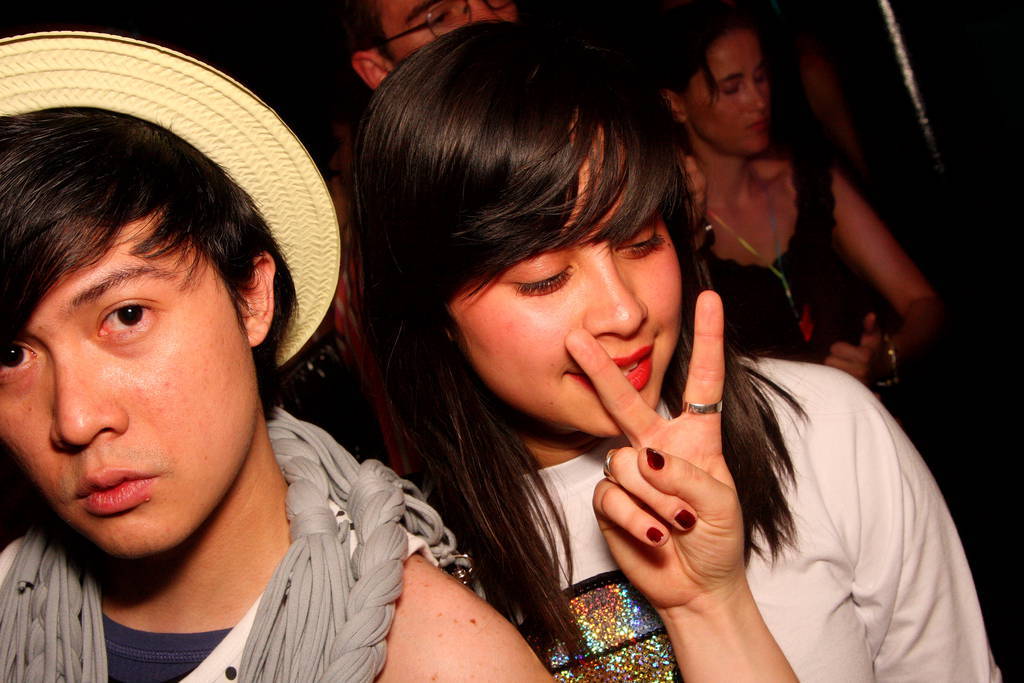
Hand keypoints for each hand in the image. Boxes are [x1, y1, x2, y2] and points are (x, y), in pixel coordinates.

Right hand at [564, 290, 743, 610]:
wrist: (696, 587)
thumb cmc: (720, 540)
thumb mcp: (723, 504)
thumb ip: (688, 474)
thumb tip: (646, 456)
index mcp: (696, 437)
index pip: (702, 382)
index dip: (706, 340)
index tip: (710, 299)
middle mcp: (658, 446)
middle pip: (626, 400)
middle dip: (602, 369)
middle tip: (578, 337)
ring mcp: (631, 473)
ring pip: (626, 464)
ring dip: (656, 499)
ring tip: (680, 524)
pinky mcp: (611, 501)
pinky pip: (613, 497)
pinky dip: (638, 519)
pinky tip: (657, 535)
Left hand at [824, 312, 881, 384]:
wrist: (883, 371)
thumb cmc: (874, 351)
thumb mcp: (872, 337)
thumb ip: (870, 326)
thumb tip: (871, 315)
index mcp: (865, 356)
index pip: (836, 348)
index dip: (839, 348)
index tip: (849, 350)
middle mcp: (861, 371)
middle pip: (829, 361)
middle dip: (835, 359)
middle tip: (845, 360)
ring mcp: (856, 384)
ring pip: (829, 373)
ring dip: (833, 370)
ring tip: (844, 369)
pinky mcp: (852, 393)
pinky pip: (832, 386)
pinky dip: (834, 383)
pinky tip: (842, 381)